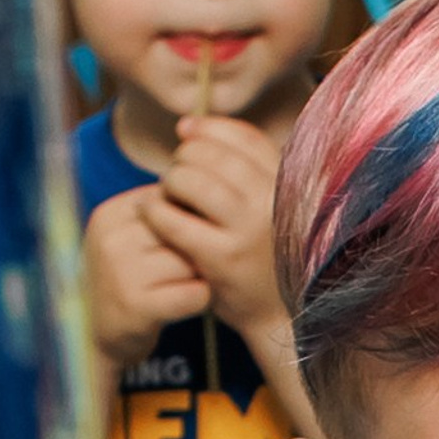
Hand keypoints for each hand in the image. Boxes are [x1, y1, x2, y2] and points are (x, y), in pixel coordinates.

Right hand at [84, 187, 209, 370]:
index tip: (180, 244)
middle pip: (183, 231)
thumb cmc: (125, 279)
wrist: (94, 334)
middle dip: (194, 251)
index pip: (171, 199)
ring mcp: (122, 272)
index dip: (188, 222)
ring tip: (180, 287)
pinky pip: (194, 294)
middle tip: (183, 271)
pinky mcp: (136, 306)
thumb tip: (209, 198)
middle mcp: (112, 238)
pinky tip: (184, 305)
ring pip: (191, 262)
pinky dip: (200, 301)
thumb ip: (162, 215)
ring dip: (198, 277)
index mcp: (112, 213)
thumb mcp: (131, 238)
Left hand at [151, 114, 286, 346]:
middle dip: (185, 158)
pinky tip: (151, 214)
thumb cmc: (262, 252)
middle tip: (177, 177)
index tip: (186, 136)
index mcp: (287, 184)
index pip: (244, 137)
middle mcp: (272, 202)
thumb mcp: (263, 203)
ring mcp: (247, 230)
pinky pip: (174, 220)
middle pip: (214, 155)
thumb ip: (239, 163)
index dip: (209, 129)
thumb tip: (185, 125)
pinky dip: (155, 211)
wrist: (276, 313)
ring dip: (169, 181)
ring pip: (192, 180)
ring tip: (166, 196)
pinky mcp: (222, 257)